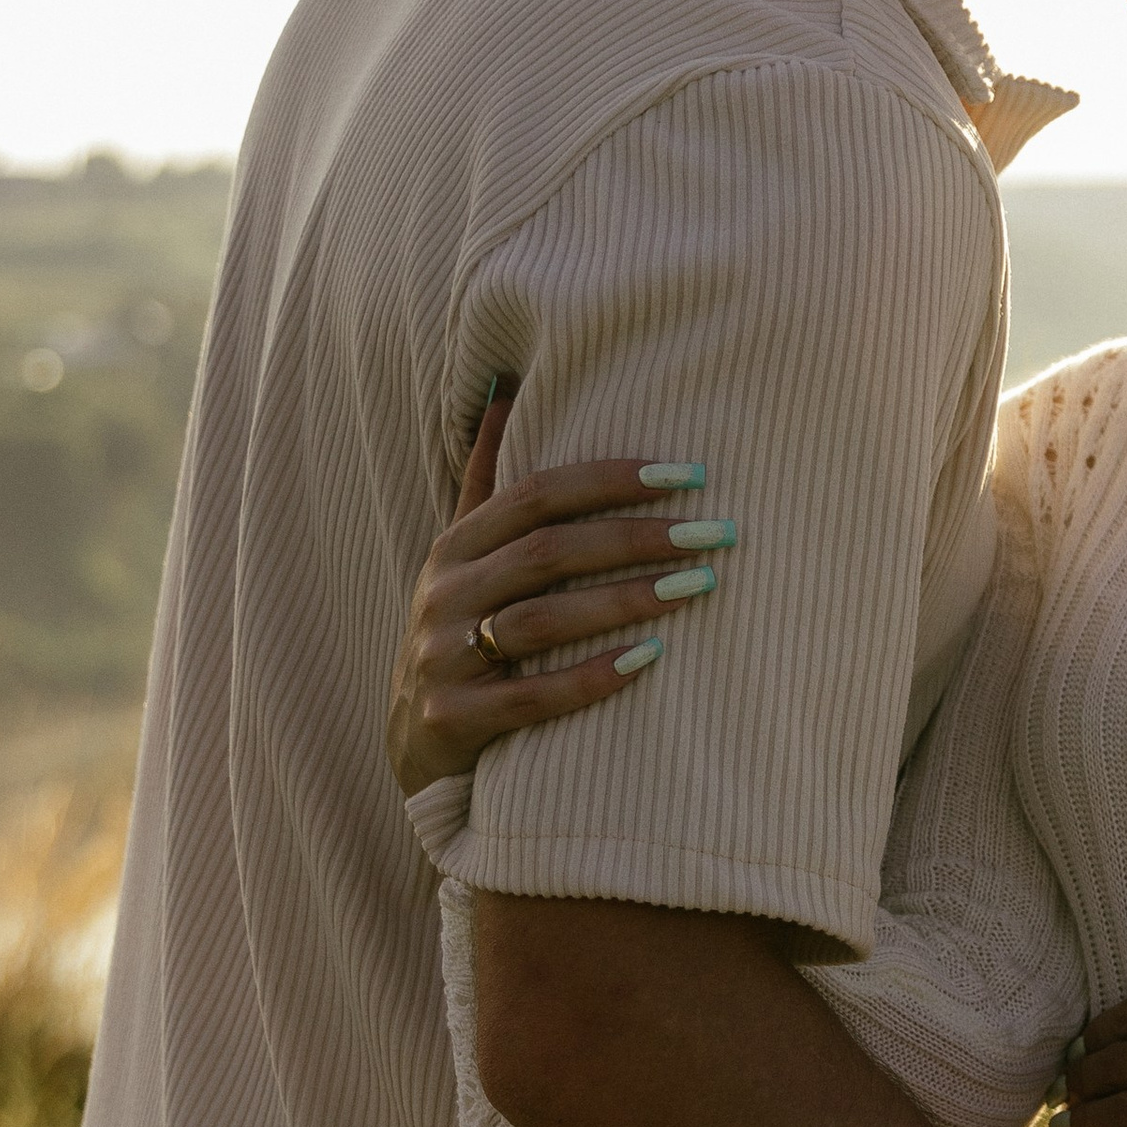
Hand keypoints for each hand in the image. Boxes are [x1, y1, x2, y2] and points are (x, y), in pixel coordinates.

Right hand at [383, 384, 737, 792]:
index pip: (536, 496)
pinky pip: (530, 695)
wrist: (412, 741)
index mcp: (454, 548)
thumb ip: (488, 482)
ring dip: (624, 600)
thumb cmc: (462, 632)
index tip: (687, 476)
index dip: (610, 480)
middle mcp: (441, 594)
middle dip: (635, 538)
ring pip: (541, 620)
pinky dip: (590, 677)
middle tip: (713, 534)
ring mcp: (441, 658)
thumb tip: (505, 386)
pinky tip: (647, 659)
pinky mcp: (453, 719)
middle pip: (546, 552)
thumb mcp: (464, 557)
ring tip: (697, 587)